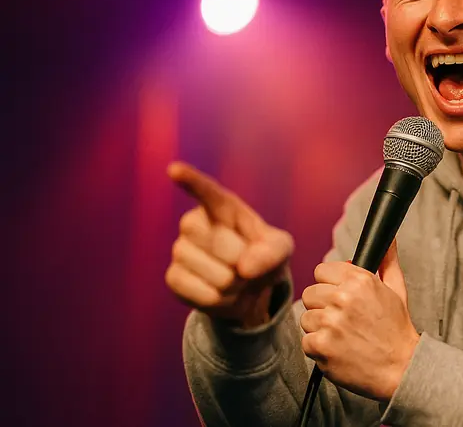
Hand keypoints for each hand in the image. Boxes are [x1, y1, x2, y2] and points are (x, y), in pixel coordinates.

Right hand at [164, 161, 294, 327]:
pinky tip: (222, 294)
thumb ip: (272, 253)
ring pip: (215, 274)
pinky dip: (221, 301)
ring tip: (236, 280)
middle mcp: (194, 223)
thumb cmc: (265, 258)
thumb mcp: (281, 250)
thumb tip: (243, 268)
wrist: (250, 289)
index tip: (175, 170)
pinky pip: (202, 295)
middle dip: (243, 262)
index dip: (191, 181)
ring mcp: (180, 250)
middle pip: (220, 244)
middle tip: (248, 265)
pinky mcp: (173, 278)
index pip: (207, 192)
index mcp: (222, 208)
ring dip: (235, 286)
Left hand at [300, 240, 418, 401]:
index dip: (330, 285)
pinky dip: (319, 348)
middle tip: (343, 320)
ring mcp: (331, 322)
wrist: (401, 368)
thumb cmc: (396, 330)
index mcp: (360, 280)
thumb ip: (387, 261)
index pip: (322, 271)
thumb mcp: (396, 290)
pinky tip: (338, 350)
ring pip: (306, 318)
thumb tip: (389, 238)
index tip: (339, 297)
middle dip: (323, 306)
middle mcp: (343, 298)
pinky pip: (306, 341)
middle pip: (310, 293)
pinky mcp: (321, 345)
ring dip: (320, 328)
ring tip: (343, 336)